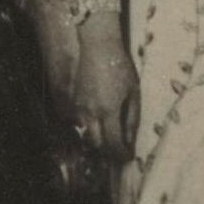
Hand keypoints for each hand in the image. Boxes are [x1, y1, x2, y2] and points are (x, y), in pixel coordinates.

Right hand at [73, 41, 139, 159]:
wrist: (97, 46)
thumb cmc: (118, 65)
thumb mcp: (133, 90)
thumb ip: (132, 117)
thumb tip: (130, 140)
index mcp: (108, 110)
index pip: (113, 144)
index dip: (121, 154)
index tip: (128, 157)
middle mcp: (90, 112)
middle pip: (97, 145)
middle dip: (108, 150)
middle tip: (119, 148)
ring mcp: (77, 108)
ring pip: (85, 135)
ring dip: (97, 140)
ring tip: (108, 136)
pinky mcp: (71, 102)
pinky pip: (77, 124)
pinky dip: (87, 128)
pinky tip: (96, 122)